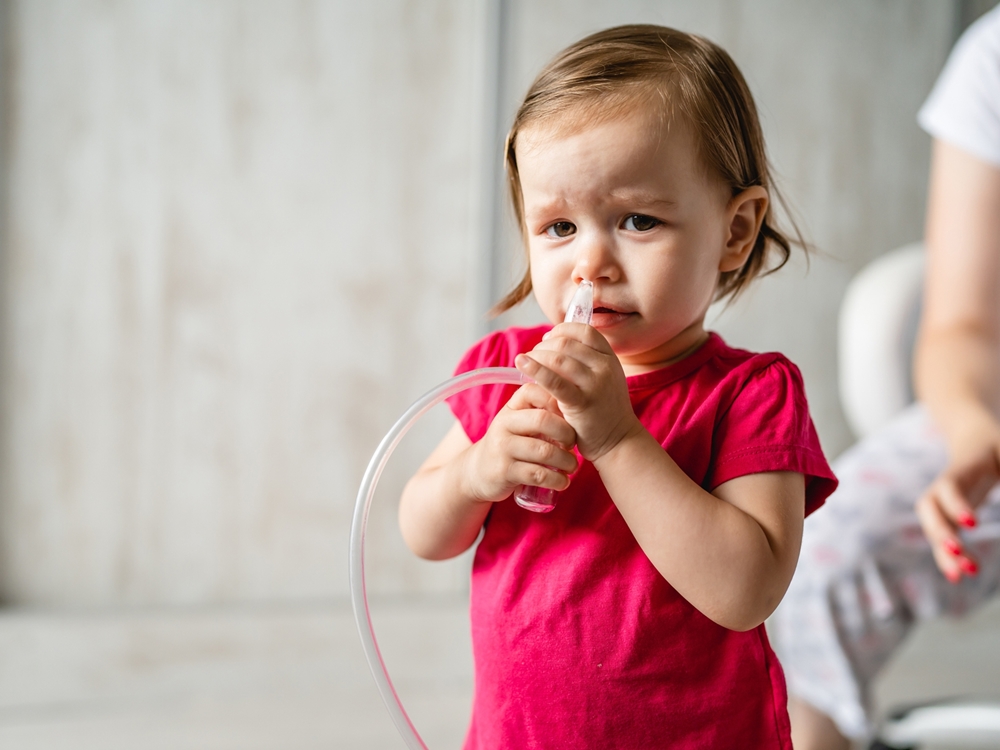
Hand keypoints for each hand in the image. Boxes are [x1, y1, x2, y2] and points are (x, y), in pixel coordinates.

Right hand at [461, 383, 577, 502]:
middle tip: (573, 444)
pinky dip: (556, 479)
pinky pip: (537, 474)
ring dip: (566, 461)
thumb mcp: (519, 422)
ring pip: (544, 451)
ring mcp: (503, 448)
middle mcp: (504, 424)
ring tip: (572, 466)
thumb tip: (576, 405)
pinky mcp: (504, 471)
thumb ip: (541, 411)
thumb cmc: (510, 444)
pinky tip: (563, 481)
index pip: (535, 392)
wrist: (479, 471)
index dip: (558, 402)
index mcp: (511, 407)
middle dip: (567, 433)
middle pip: (543, 420)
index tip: (570, 417)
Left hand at [514, 322, 642, 461]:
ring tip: (526, 364)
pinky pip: (554, 381)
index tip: (547, 339)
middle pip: (566, 343)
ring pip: (558, 358)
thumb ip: (587, 361)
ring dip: (536, 357)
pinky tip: (521, 364)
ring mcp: (595, 385)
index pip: (583, 330)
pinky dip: (534, 369)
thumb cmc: (604, 410)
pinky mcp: (581, 403)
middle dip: (543, 346)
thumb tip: (555, 342)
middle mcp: (605, 368)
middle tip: (532, 355)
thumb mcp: (604, 378)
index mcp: (610, 358)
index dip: (561, 330)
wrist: (618, 441)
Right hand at [915, 434, 999, 581]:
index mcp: (961, 469)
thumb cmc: (996, 446)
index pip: (950, 487)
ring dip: (942, 551)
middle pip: (930, 509)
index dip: (956, 504)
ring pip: (933, 528)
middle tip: (957, 551)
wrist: (975, 441)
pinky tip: (959, 575)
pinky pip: (942, 539)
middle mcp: (943, 488)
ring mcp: (942, 504)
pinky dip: (947, 558)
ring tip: (959, 576)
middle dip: (940, 531)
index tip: (972, 524)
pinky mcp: (947, 517)